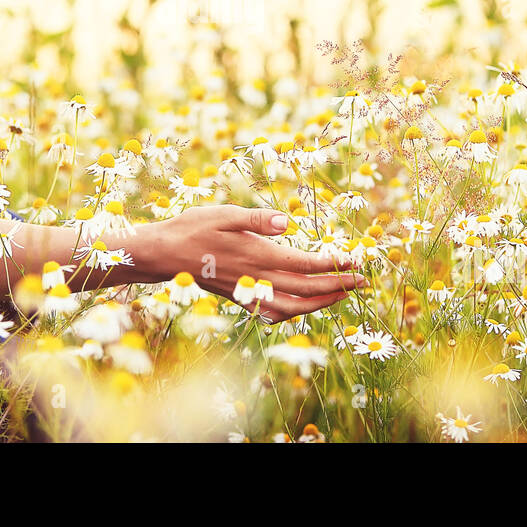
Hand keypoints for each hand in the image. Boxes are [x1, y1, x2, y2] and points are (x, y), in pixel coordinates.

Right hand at [149, 204, 367, 322]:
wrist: (164, 254)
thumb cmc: (193, 228)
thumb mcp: (224, 214)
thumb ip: (256, 219)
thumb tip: (286, 222)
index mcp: (258, 256)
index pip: (305, 264)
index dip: (333, 264)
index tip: (355, 261)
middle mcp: (257, 279)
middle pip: (307, 290)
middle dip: (338, 287)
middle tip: (362, 282)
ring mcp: (250, 292)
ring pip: (294, 307)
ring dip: (321, 302)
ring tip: (341, 293)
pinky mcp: (241, 298)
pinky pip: (275, 312)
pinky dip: (296, 312)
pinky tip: (303, 306)